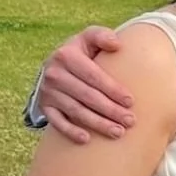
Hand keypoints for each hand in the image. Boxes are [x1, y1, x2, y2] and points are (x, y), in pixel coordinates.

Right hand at [38, 26, 133, 143]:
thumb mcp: (89, 39)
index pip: (94, 76)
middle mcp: (54, 74)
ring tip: (118, 132)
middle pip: (87, 96)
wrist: (56, 65)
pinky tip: (87, 139)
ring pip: (75, 111)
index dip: (112, 89)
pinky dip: (70, 131)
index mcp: (66, 55)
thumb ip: (102, 36)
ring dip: (97, 124)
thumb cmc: (82, 53)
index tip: (130, 101)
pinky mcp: (45, 106)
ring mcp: (48, 92)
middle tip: (130, 121)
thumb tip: (117, 44)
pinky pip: (57, 122)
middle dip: (110, 110)